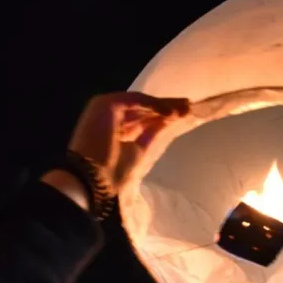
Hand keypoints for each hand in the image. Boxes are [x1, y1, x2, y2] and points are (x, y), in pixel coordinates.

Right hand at [68, 91, 188, 195]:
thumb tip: (170, 121)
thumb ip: (153, 134)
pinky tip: (171, 113)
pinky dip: (154, 106)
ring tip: (186, 108)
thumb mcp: (140, 151)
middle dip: (166, 108)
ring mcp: (104, 107)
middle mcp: (107, 115)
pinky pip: (135, 101)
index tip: (183, 116)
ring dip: (164, 106)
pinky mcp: (106, 104)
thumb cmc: (113, 174)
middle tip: (189, 107)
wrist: (94, 181)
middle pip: (142, 108)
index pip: (141, 117)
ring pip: (140, 103)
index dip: (161, 116)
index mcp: (112, 128)